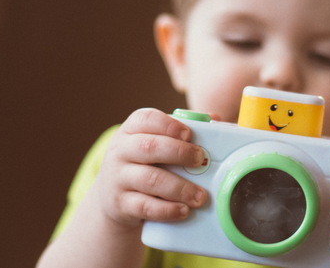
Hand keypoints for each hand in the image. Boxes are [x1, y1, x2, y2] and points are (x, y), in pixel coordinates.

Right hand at [92, 108, 208, 228]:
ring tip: (200, 196)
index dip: (169, 125)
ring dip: (180, 188)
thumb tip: (216, 119)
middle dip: (179, 153)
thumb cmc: (144, 163)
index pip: (146, 119)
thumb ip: (181, 132)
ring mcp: (118, 178)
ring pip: (150, 179)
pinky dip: (167, 209)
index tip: (188, 134)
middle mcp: (121, 151)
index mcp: (131, 130)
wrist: (113, 195)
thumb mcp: (155, 143)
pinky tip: (183, 210)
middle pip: (149, 147)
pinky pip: (145, 206)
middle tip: (200, 161)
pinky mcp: (120, 203)